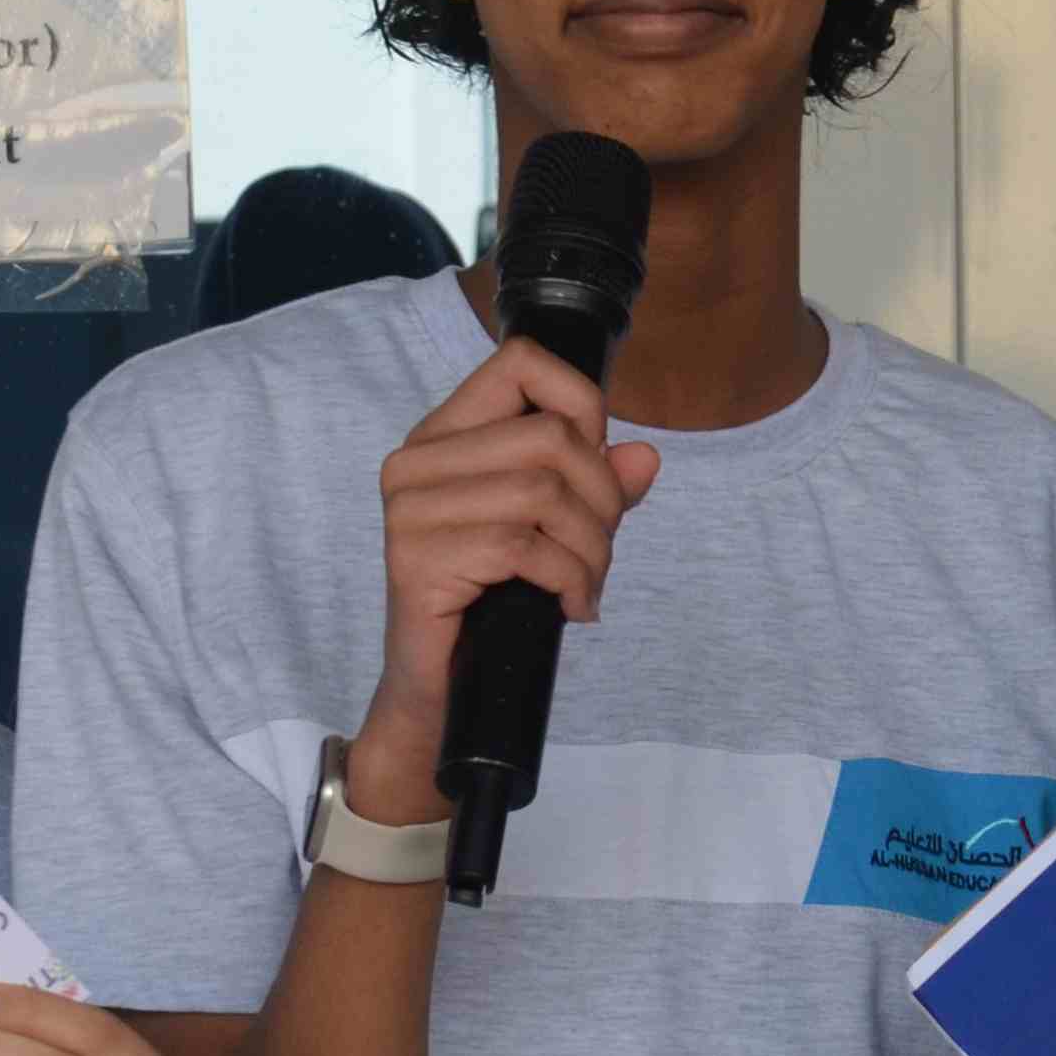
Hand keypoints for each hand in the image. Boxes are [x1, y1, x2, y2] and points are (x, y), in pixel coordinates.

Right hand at [353, 333, 659, 808]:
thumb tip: (644, 456)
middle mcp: (415, 462)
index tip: (596, 467)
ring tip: (587, 585)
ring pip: (543, 492)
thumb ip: (597, 486)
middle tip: (600, 552)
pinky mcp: (418, 560)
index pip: (521, 362)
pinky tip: (571, 607)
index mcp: (443, 436)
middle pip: (548, 436)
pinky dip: (570, 580)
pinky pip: (525, 547)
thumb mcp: (556, 532)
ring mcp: (411, 510)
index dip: (582, 405)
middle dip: (601, 498)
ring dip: (591, 548)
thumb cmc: (493, 603)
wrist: (442, 694)